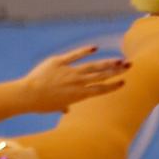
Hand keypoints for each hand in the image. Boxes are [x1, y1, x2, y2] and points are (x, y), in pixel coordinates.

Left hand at [12, 46, 128, 113]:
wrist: (28, 95)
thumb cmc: (41, 104)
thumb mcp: (55, 107)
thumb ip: (64, 106)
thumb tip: (65, 110)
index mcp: (80, 95)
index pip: (102, 89)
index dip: (114, 85)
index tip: (124, 81)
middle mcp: (79, 83)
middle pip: (102, 76)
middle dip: (117, 70)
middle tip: (129, 65)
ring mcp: (70, 72)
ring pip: (93, 66)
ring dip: (108, 62)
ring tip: (119, 59)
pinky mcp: (58, 62)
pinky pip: (74, 55)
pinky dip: (84, 51)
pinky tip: (95, 48)